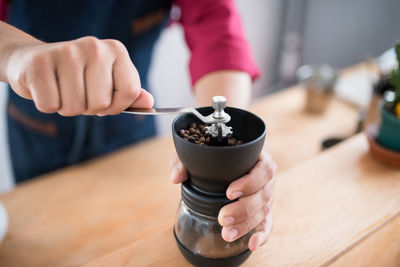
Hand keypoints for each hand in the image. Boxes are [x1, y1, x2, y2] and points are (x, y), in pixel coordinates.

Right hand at [5, 36, 152, 115]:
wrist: (32, 59)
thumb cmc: (76, 76)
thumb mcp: (108, 80)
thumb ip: (129, 92)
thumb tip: (149, 103)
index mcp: (116, 50)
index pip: (130, 92)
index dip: (117, 106)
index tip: (105, 101)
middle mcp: (93, 47)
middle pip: (102, 104)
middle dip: (89, 108)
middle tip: (78, 93)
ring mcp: (65, 53)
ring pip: (76, 107)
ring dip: (67, 108)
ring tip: (62, 90)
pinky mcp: (38, 64)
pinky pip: (50, 105)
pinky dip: (48, 105)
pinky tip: (47, 88)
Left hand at [170, 150, 276, 250]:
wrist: (214, 161)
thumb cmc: (209, 154)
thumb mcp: (196, 152)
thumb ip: (184, 161)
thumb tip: (176, 177)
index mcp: (256, 157)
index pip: (263, 169)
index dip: (250, 182)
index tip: (229, 192)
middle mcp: (264, 176)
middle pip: (264, 194)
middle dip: (243, 209)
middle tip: (223, 218)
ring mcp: (265, 193)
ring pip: (264, 210)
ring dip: (246, 224)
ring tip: (227, 233)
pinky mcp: (263, 209)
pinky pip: (267, 222)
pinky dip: (261, 235)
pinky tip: (251, 244)